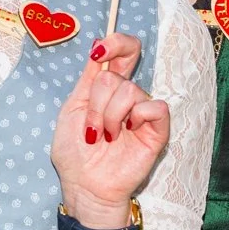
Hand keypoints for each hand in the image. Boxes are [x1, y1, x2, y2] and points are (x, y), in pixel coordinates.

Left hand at [50, 34, 169, 227]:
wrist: (84, 186)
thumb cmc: (75, 154)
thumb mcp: (72, 110)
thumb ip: (88, 79)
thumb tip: (98, 46)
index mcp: (105, 89)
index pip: (122, 53)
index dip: (116, 43)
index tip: (100, 51)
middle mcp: (126, 98)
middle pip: (117, 75)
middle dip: (96, 103)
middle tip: (91, 128)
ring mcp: (141, 113)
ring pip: (130, 91)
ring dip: (110, 115)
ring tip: (104, 138)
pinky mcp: (157, 130)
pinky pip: (155, 108)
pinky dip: (136, 118)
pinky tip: (126, 134)